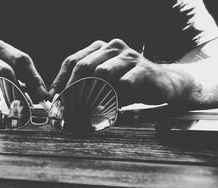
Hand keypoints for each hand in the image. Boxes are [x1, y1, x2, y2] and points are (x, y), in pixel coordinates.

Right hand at [0, 40, 49, 115]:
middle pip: (6, 71)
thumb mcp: (8, 77)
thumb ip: (25, 85)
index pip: (22, 60)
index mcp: (0, 48)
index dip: (35, 80)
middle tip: (28, 109)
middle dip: (20, 93)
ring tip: (14, 114)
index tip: (43, 97)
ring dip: (5, 102)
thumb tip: (45, 99)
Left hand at [49, 39, 181, 105]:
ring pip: (102, 72)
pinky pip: (124, 84)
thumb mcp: (104, 84)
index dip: (60, 82)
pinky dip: (116, 98)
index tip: (53, 101)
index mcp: (99, 49)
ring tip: (90, 110)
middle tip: (68, 109)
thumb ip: (85, 87)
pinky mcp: (143, 69)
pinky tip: (115, 107)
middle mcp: (112, 47)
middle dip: (72, 89)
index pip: (72, 61)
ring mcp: (128, 56)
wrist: (163, 84)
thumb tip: (59, 103)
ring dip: (94, 94)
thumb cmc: (128, 85)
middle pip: (83, 65)